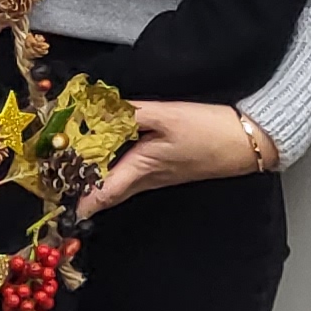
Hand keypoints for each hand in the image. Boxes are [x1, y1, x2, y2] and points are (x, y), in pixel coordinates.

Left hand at [78, 98, 272, 216]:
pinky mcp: (171, 169)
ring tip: (78, 166)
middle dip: (84, 190)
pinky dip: (119, 168)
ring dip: (100, 178)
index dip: (80, 202)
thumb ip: (131, 111)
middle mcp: (149, 178)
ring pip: (122, 183)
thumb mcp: (167, 115)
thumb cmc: (211, 132)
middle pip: (109, 192)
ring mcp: (161, 176)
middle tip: (61, 181)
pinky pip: (136, 175)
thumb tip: (101, 106)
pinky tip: (114, 153)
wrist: (250, 142)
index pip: (102, 194)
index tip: (60, 205)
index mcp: (142, 169)